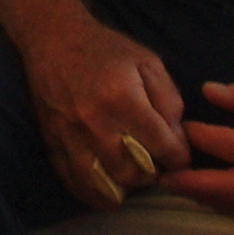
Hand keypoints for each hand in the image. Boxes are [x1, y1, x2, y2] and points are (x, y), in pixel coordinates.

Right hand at [22, 10, 188, 211]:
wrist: (53, 40)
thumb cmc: (105, 50)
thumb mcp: (148, 62)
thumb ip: (169, 99)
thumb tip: (176, 138)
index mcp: (122, 98)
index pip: (161, 146)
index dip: (179, 157)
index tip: (180, 156)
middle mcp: (95, 122)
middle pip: (133, 171)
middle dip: (152, 173)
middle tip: (155, 164)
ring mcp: (70, 136)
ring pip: (104, 183)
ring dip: (125, 186)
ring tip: (133, 176)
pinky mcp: (53, 143)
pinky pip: (74, 182)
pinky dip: (94, 194)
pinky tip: (108, 190)